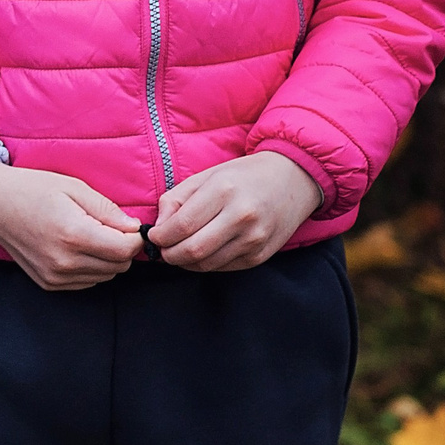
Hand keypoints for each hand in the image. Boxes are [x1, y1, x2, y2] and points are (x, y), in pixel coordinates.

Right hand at [0, 161, 143, 290]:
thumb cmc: (30, 189)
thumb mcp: (73, 187)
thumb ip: (107, 209)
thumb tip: (134, 228)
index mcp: (73, 235)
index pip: (125, 250)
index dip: (135, 237)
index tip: (129, 225)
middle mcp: (64, 261)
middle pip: (119, 266)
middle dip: (122, 248)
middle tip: (108, 227)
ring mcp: (55, 276)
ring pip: (105, 276)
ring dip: (106, 259)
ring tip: (89, 235)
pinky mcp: (48, 283)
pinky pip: (86, 281)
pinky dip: (90, 267)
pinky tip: (76, 247)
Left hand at [149, 152, 321, 272]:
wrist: (291, 181)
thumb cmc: (241, 177)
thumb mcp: (205, 177)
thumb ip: (176, 200)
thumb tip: (159, 228)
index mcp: (224, 191)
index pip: (183, 224)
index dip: (161, 236)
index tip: (153, 236)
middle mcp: (242, 216)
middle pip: (193, 249)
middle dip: (170, 254)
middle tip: (162, 250)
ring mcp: (255, 238)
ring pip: (208, 263)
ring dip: (185, 262)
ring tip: (178, 251)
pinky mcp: (261, 255)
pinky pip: (224, 267)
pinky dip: (206, 264)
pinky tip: (201, 253)